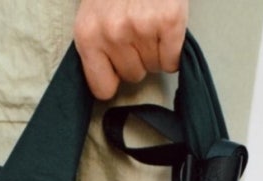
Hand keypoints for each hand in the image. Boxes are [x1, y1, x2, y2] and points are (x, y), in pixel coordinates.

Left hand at [74, 0, 188, 99]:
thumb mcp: (94, 10)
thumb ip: (97, 43)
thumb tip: (108, 77)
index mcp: (87, 34)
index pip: (102, 88)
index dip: (114, 77)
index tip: (118, 66)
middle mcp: (112, 33)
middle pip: (133, 76)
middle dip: (138, 57)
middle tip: (138, 28)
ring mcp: (141, 27)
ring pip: (154, 68)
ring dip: (156, 50)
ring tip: (151, 22)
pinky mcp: (169, 20)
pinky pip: (173, 60)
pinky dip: (174, 49)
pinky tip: (166, 27)